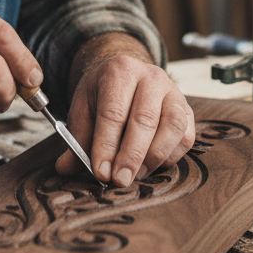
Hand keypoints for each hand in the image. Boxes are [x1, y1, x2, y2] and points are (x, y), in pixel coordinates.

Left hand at [56, 34, 194, 184]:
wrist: (126, 75)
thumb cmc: (103, 96)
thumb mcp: (83, 109)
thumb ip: (77, 139)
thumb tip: (65, 168)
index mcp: (119, 71)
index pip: (113, 112)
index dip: (106, 145)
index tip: (100, 172)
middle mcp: (150, 77)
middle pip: (145, 120)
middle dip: (130, 156)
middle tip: (119, 181)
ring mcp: (173, 91)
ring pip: (172, 127)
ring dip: (153, 157)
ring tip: (134, 175)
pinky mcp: (188, 109)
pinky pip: (185, 137)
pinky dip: (170, 157)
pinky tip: (152, 166)